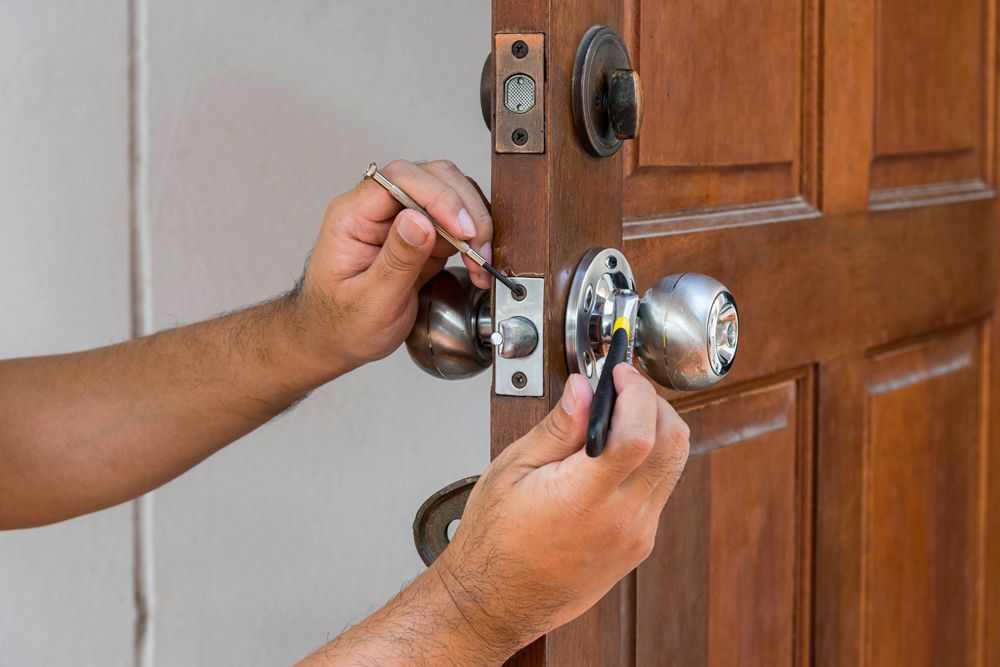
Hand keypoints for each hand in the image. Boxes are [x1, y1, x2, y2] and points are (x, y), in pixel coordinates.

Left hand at [294, 159, 492, 373]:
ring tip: (480, 261)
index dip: (438, 196)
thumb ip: (396, 260)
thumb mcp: (369, 300)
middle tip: (477, 247)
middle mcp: (377, 210)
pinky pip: (454, 223)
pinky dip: (473, 241)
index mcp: (352, 216)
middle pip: (431, 177)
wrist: (337, 341)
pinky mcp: (421, 237)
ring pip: (449, 195)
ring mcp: (401, 220)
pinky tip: (477, 265)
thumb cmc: (341, 324)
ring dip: (473, 224)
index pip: (399, 179)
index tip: (461, 229)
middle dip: (463, 209)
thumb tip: (420, 221)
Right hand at [431, 366, 690, 656]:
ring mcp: (636, 536)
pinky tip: (615, 453)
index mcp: (583, 499)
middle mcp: (621, 520)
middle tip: (622, 387)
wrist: (497, 603)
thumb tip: (584, 388)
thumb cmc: (494, 542)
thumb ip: (557, 427)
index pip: (639, 435)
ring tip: (618, 415)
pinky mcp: (639, 545)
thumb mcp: (512, 470)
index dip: (636, 392)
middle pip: (672, 444)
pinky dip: (650, 459)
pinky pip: (661, 489)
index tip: (619, 372)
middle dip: (654, 402)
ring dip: (657, 428)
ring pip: (675, 465)